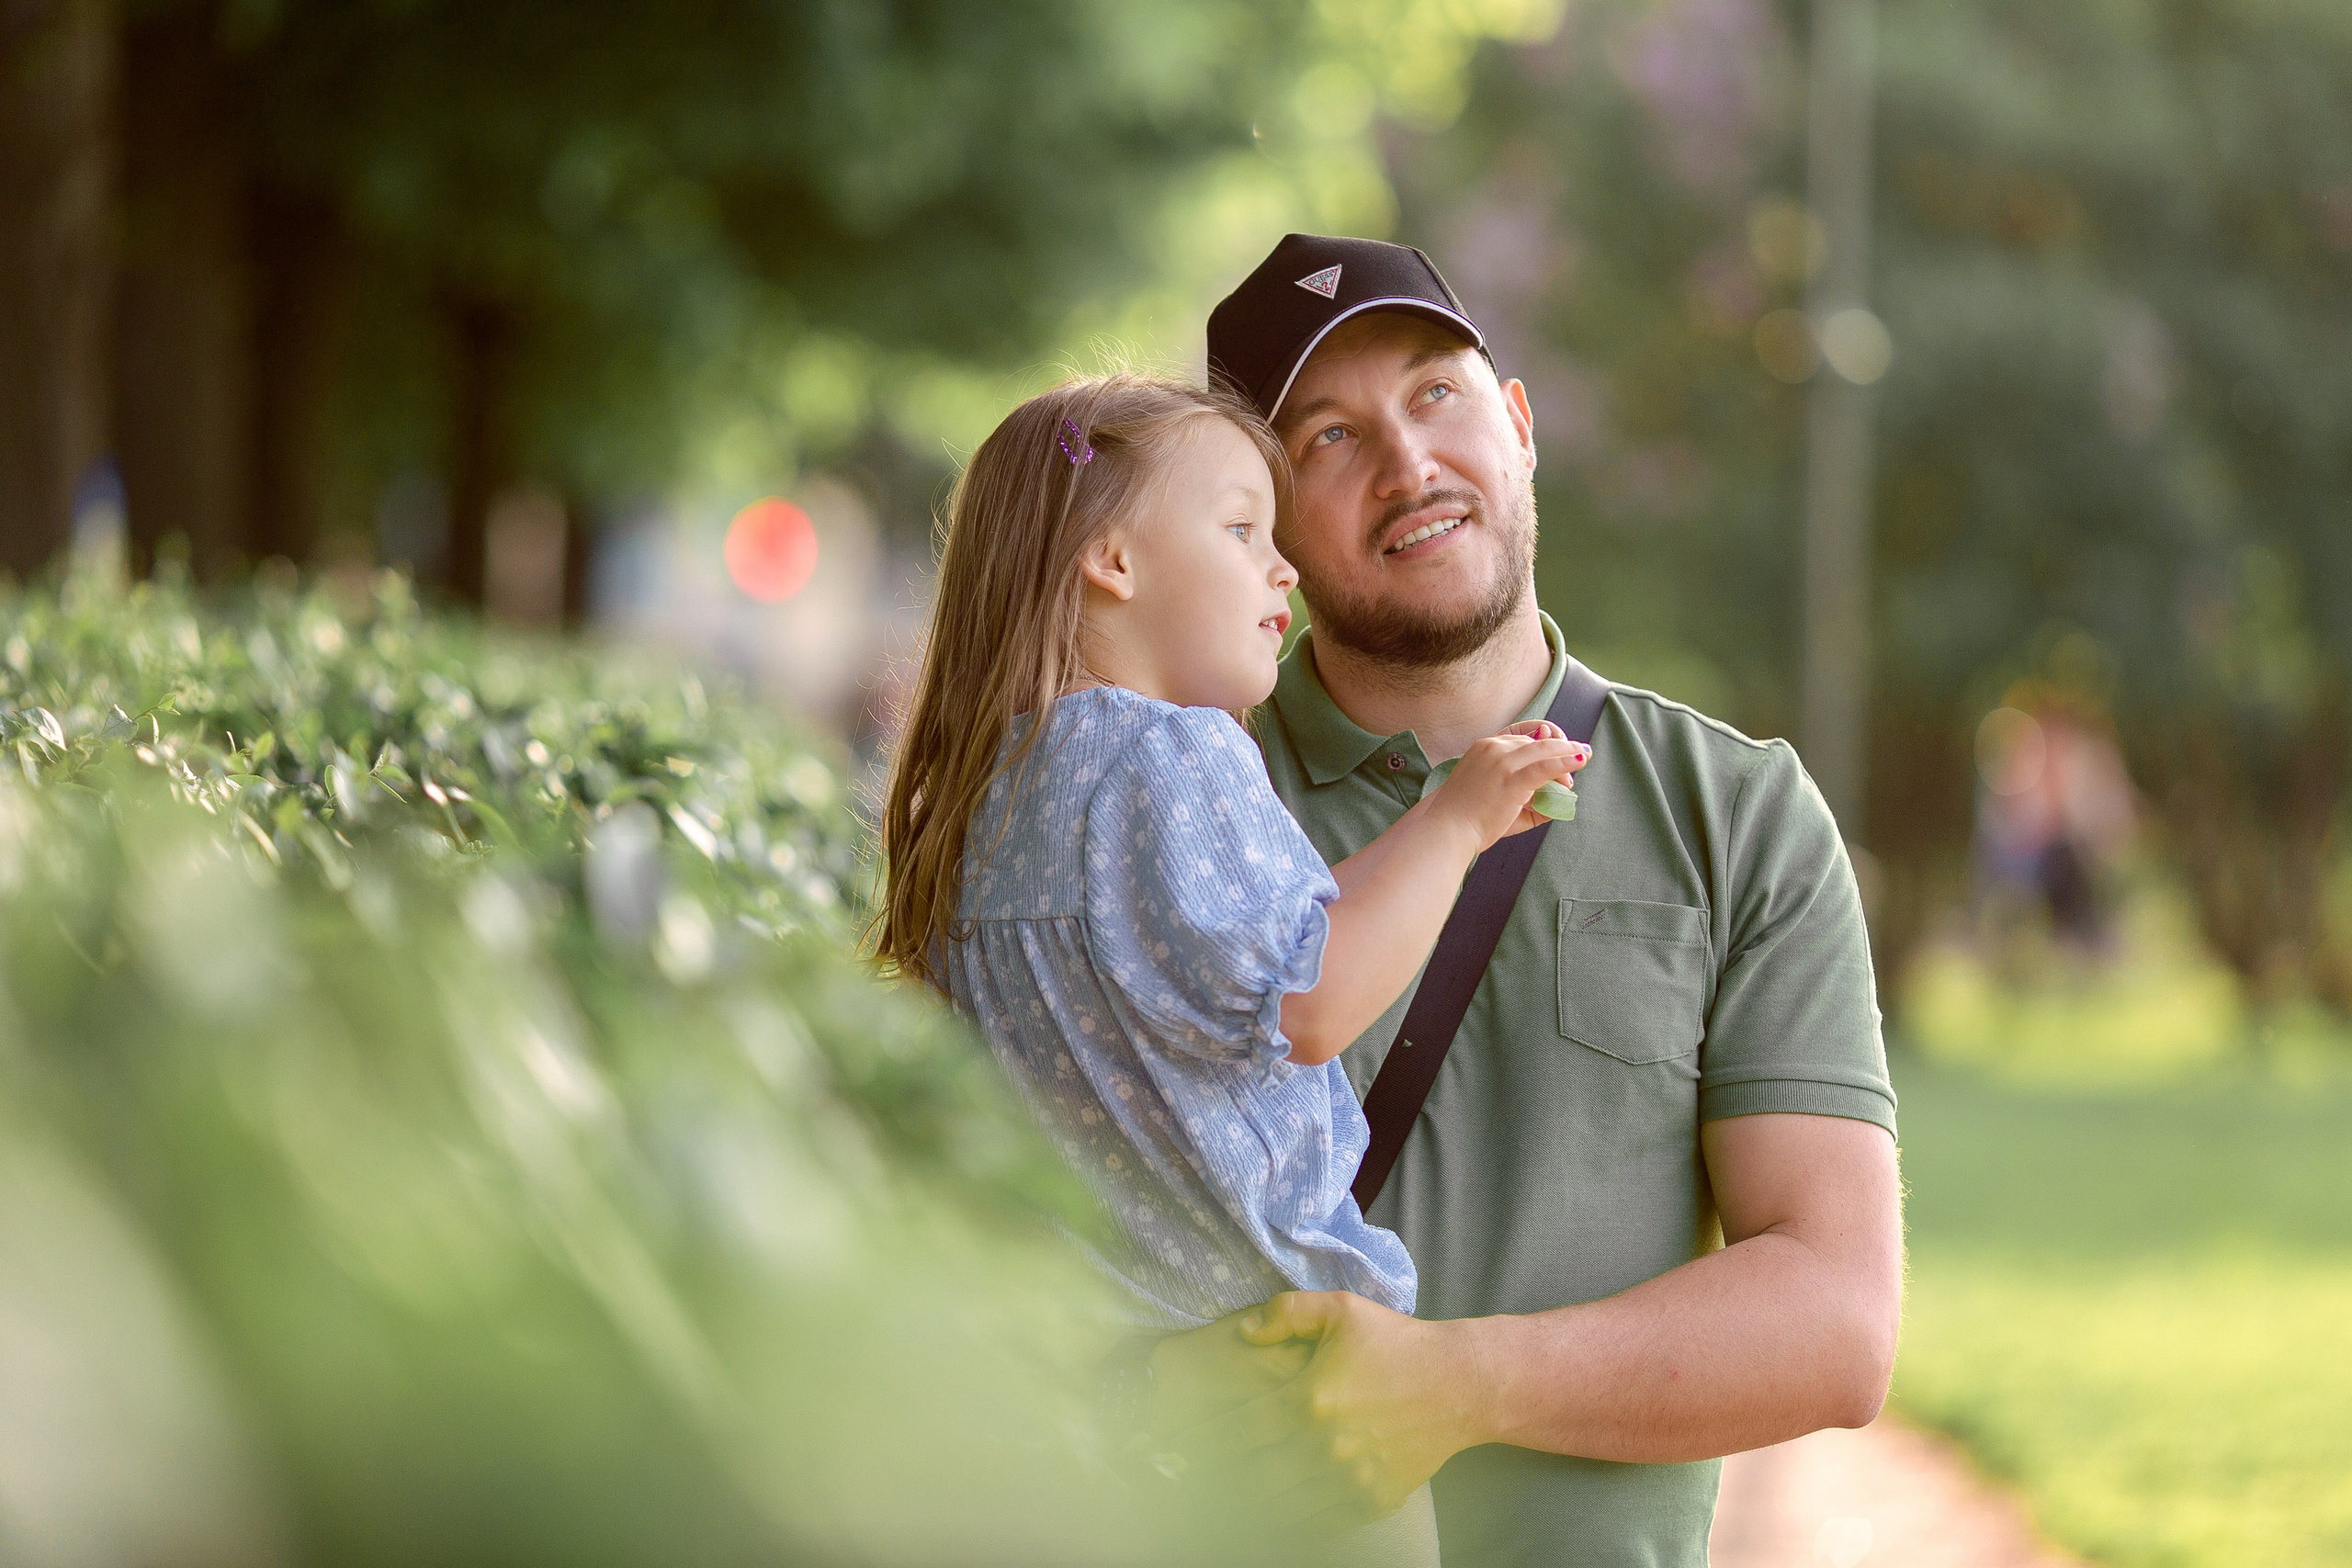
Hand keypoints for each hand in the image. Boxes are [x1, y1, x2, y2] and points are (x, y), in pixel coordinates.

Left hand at [1163, 1291, 1490, 1531]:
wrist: (1461, 1385)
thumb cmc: (1398, 1344)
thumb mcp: (1342, 1310)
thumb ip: (1287, 1313)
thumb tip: (1243, 1331)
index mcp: (1309, 1399)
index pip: (1237, 1432)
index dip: (1201, 1443)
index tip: (1175, 1448)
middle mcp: (1325, 1446)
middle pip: (1252, 1476)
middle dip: (1216, 1480)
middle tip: (1187, 1482)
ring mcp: (1350, 1479)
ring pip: (1282, 1506)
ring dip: (1247, 1506)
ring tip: (1219, 1503)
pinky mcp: (1373, 1500)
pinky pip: (1320, 1522)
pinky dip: (1292, 1522)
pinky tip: (1270, 1516)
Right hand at [1431, 725, 1588, 849]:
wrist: (1446, 830)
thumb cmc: (1464, 819)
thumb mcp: (1491, 796)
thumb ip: (1520, 795)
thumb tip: (1554, 802)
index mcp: (1484, 747)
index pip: (1522, 739)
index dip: (1544, 745)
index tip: (1560, 749)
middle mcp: (1493, 748)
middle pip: (1536, 744)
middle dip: (1560, 751)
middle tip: (1579, 759)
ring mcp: (1501, 762)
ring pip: (1544, 751)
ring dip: (1567, 755)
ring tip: (1584, 758)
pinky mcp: (1511, 779)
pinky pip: (1545, 766)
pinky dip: (1566, 762)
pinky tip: (1581, 761)